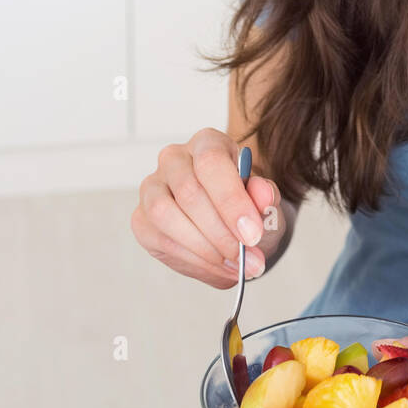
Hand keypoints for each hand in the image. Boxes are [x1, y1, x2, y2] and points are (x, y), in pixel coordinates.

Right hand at [131, 128, 286, 287]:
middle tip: (246, 256)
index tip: (252, 233)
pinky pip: (160, 239)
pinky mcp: (142, 218)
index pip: (211, 161)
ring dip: (203, 247)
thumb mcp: (265, 200)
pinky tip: (215, 265)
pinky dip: (191, 258)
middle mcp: (174, 159)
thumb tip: (262, 194)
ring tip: (232, 263)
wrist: (233, 226)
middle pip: (188, 191)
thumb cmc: (246, 206)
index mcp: (207, 143)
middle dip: (221, 232)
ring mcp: (152, 187)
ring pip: (165, 215)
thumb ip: (265, 195)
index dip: (231, 200)